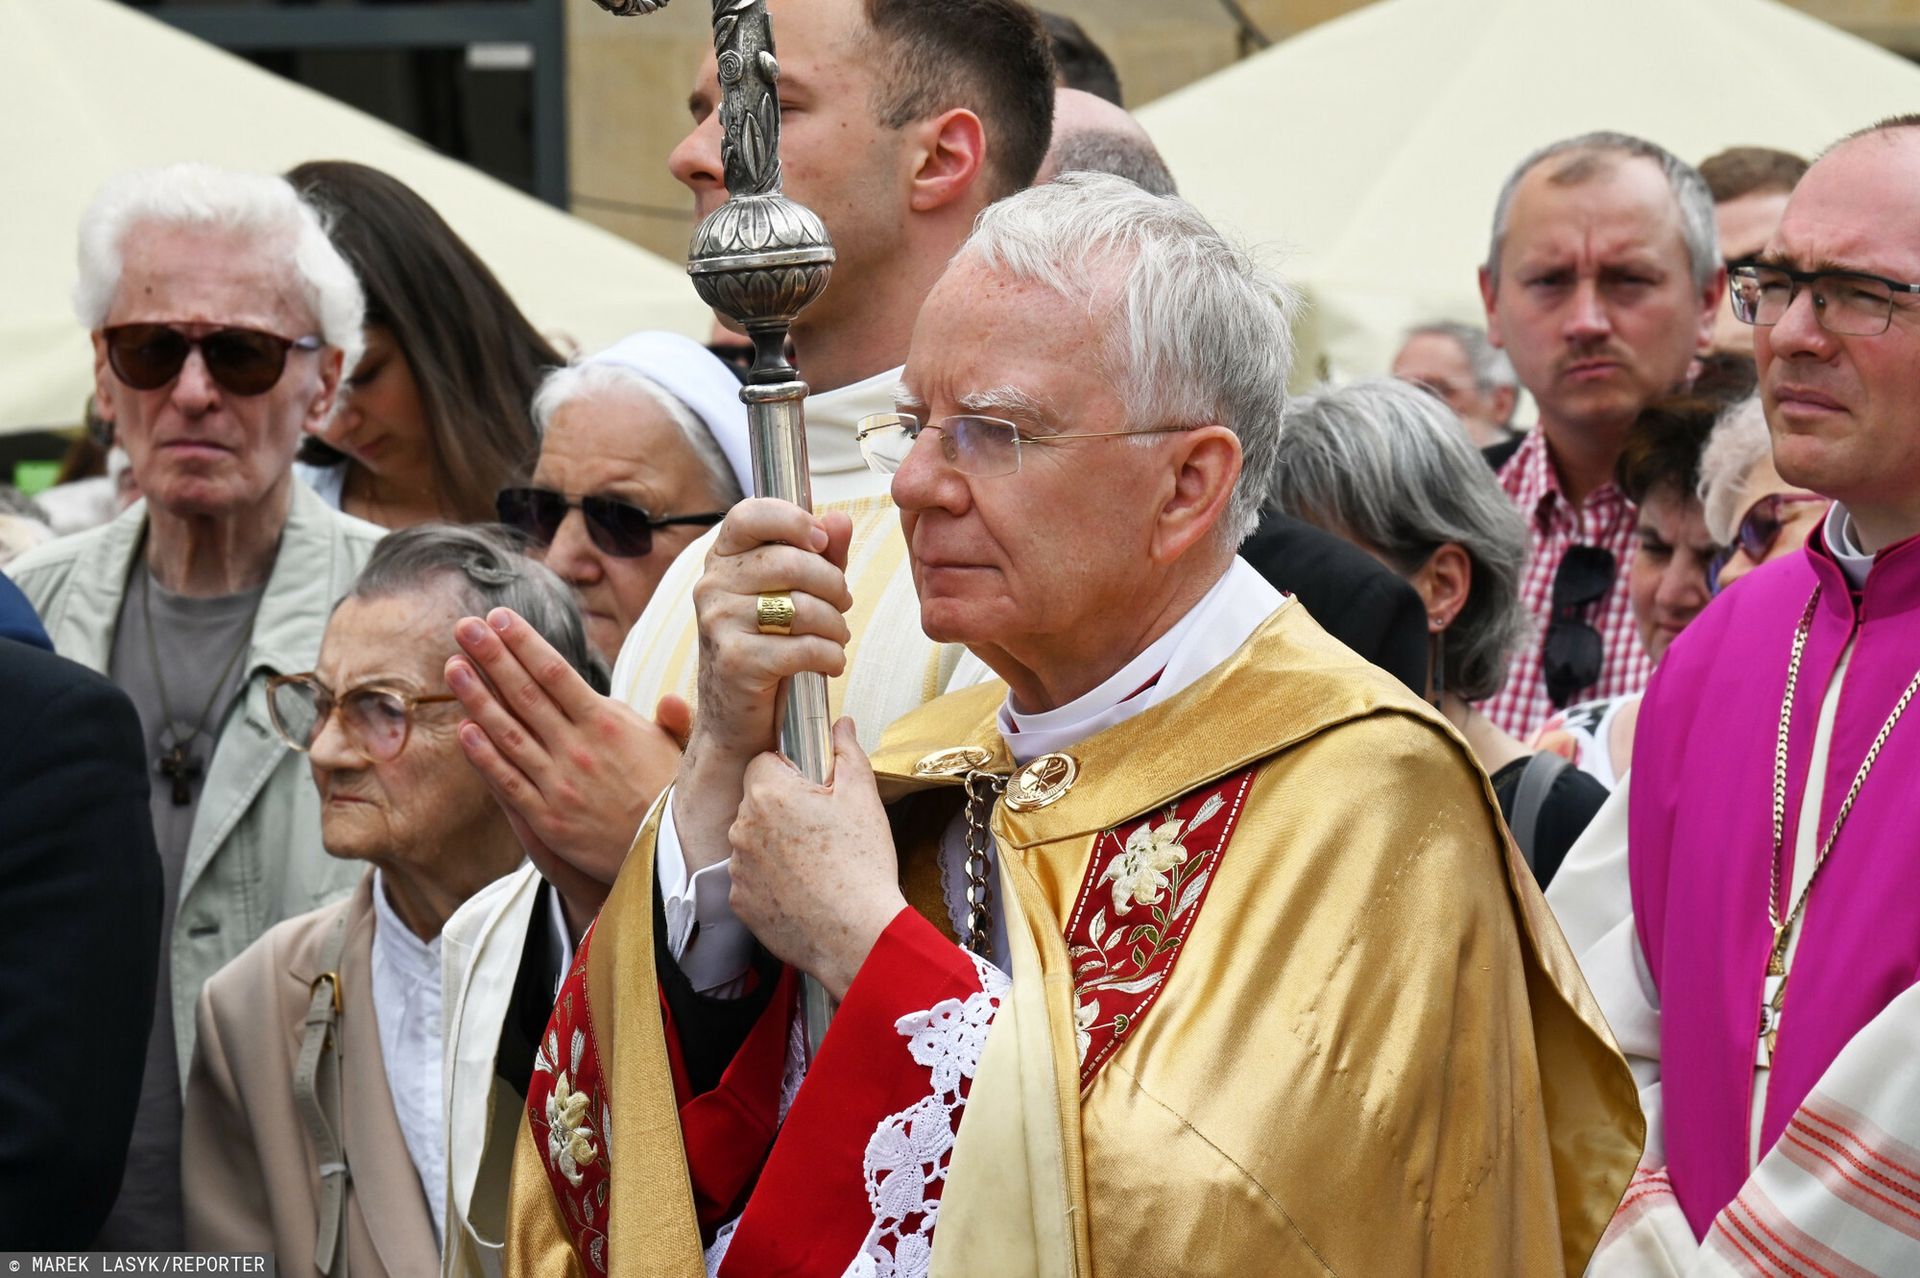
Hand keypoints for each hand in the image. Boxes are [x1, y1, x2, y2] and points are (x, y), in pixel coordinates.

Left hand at [447, 608, 687, 931]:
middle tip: (464, 626)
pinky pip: (507, 779)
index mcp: (607, 724)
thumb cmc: (670, 797)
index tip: (499, 617)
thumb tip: (670, 700)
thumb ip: (670, 721)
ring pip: (507, 732)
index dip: (524, 643)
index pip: (555, 673)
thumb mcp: (677, 751)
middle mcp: (577, 748)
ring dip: (477, 697)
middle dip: (491, 656)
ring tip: (453, 666)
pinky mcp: (545, 817)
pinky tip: (464, 729)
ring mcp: (557, 783)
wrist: (664, 860)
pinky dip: (483, 754)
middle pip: (524, 693)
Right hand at [688, 498, 853, 763]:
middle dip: (833, 585)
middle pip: (790, 562)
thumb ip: (819, 556)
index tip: (822, 541)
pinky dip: (830, 657)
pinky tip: (830, 663)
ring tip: (836, 637)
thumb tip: (840, 520)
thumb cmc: (768, 649)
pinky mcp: (736, 661)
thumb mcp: (794, 595)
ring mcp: (719, 623)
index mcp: (723, 559)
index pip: (750, 514)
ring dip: (835, 626)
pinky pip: (804, 648)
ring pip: (802, 607)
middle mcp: (712, 586)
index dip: (792, 520)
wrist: (736, 721)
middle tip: (842, 605)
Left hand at [728, 718, 906, 1000]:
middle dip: (783, 809)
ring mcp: (737, 867)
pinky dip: (771, 882)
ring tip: (816, 864)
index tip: (812, 790)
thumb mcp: (863, 797)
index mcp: (769, 792)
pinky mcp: (739, 902)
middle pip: (757, 802)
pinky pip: (751, 879)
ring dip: (775, 846)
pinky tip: (803, 890)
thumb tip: (841, 724)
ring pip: (753, 841)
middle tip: (822, 829)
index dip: (789, 773)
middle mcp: (742, 827)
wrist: (856, 935)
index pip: (763, 763)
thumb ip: (847, 752)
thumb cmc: (861, 866)